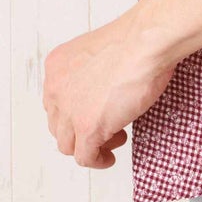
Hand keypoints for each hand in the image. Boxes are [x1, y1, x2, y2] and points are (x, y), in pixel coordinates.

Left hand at [43, 16, 175, 168]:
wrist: (145, 42)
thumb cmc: (135, 40)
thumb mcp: (99, 52)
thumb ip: (90, 72)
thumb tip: (100, 92)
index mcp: (57, 65)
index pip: (55, 101)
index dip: (75, 111)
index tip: (94, 112)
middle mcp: (56, 88)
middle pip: (58, 124)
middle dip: (80, 129)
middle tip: (106, 125)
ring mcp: (70, 110)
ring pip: (67, 144)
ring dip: (90, 145)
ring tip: (115, 137)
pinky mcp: (88, 129)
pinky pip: (84, 157)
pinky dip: (97, 161)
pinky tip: (109, 157)